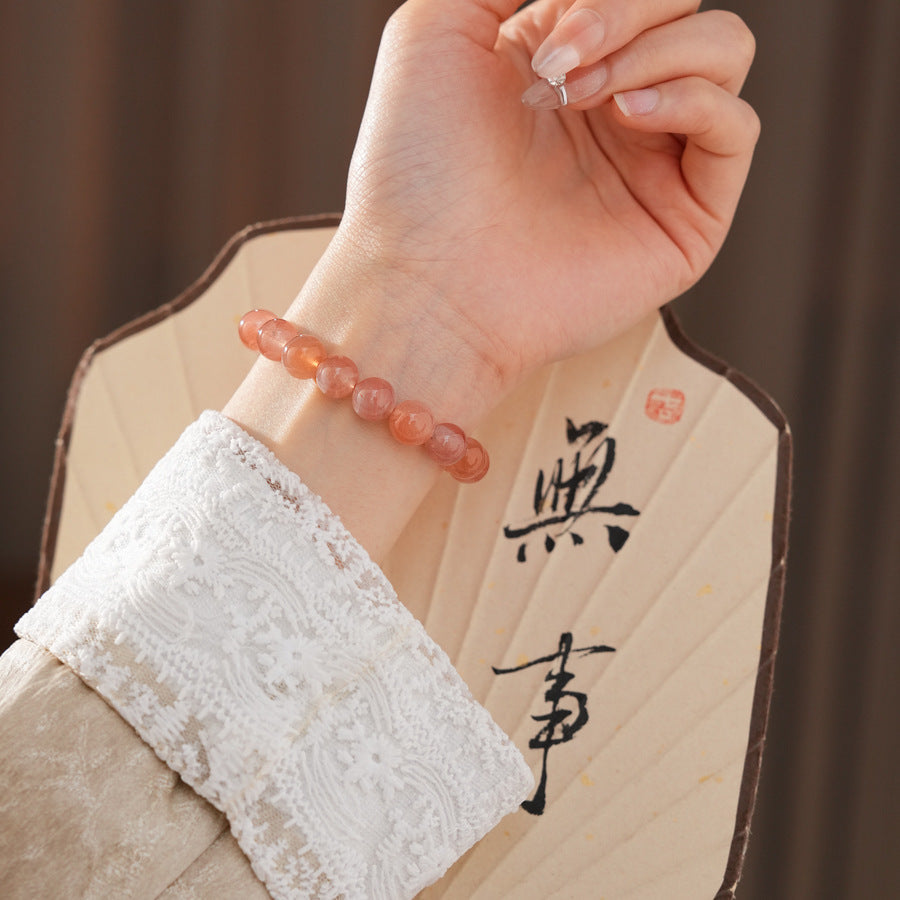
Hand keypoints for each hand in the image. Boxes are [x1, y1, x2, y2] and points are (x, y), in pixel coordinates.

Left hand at [336, 0, 758, 395]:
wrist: (427, 278)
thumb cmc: (416, 170)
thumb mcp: (435, 30)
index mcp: (560, 65)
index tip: (549, 32)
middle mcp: (611, 111)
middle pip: (681, 10)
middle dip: (625, 11)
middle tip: (559, 66)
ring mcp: (650, 164)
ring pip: (721, 53)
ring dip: (656, 49)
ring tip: (582, 96)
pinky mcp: (683, 219)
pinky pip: (736, 128)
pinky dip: (695, 99)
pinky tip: (629, 115)